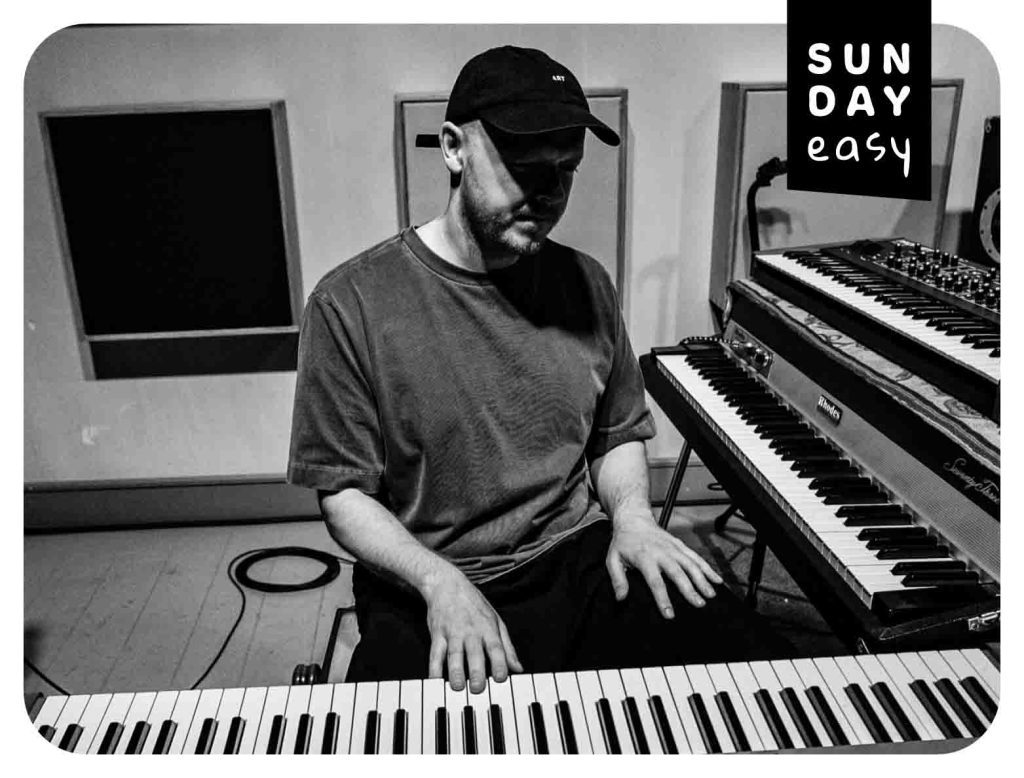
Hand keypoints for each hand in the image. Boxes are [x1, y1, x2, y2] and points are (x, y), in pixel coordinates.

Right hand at [422, 568, 522, 692]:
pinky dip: (434, 667)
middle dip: (477, 672)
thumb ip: (507, 647)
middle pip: (475, 653)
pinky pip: (435, 653)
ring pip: (454, 654)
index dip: (500, 663)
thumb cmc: (473, 604)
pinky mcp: (437, 634)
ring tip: (458, 686)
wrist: (446, 584)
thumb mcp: (495, 620)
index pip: (496, 647)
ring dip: (455, 672)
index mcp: (488, 628)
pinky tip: (435, 679)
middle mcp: (471, 631)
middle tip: (478, 689)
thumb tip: (518, 668)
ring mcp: (453, 632)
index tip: (502, 678)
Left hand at [606, 513, 723, 615]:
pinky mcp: (680, 545)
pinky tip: (717, 580)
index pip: (655, 581)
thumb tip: (621, 598)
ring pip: (690, 564)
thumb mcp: (613, 559)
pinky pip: (696, 557)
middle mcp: (661, 552)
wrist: (634, 519)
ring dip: (702, 579)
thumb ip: (617, 579)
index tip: (670, 614)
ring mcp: (673, 548)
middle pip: (678, 573)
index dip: (663, 598)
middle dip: (689, 589)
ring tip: (710, 595)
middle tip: (698, 604)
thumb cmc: (623, 542)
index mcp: (644, 557)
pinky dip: (707, 568)